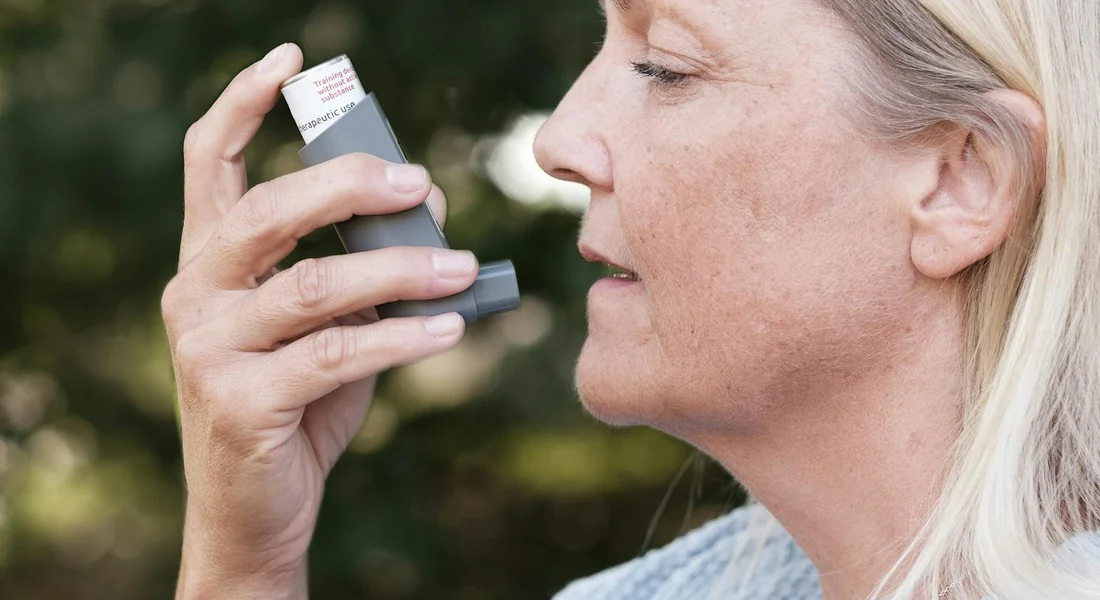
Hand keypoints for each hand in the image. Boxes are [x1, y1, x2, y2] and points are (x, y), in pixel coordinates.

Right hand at [164, 43, 475, 599]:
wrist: (256, 510)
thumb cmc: (297, 404)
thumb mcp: (331, 325)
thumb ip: (364, 266)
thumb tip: (428, 200)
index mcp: (209, 262)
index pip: (207, 165)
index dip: (241, 104)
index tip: (290, 60)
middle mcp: (195, 294)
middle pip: (266, 212)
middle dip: (347, 185)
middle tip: (417, 182)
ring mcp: (209, 349)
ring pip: (313, 286)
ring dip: (399, 270)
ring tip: (460, 265)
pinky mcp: (240, 401)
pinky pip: (336, 354)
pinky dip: (401, 336)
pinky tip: (449, 328)